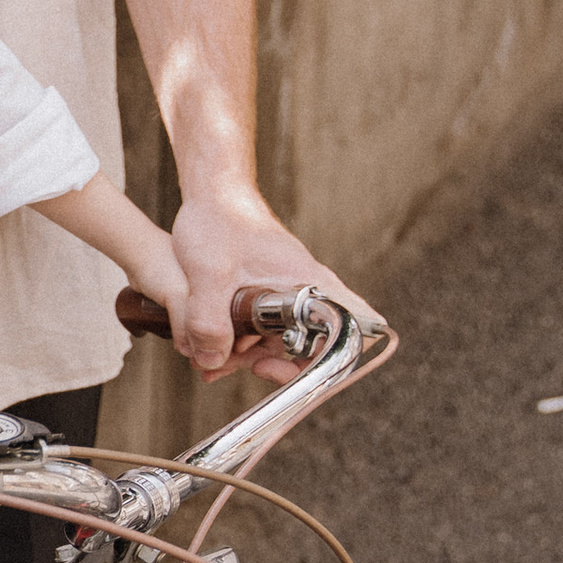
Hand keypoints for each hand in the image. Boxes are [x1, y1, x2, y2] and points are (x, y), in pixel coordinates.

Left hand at [171, 186, 358, 377]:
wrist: (211, 194)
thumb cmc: (219, 220)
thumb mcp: (209, 273)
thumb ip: (208, 318)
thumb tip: (211, 360)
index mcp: (310, 285)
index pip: (357, 329)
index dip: (339, 358)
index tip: (298, 364)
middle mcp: (305, 294)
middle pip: (314, 348)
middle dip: (281, 366)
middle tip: (251, 368)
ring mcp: (283, 299)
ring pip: (279, 343)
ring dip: (250, 359)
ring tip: (211, 363)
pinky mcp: (262, 302)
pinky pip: (257, 333)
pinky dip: (236, 346)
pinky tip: (205, 351)